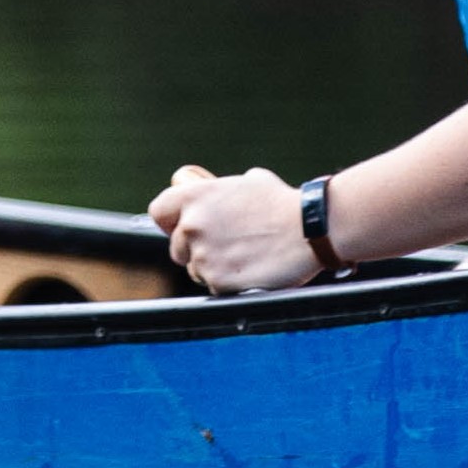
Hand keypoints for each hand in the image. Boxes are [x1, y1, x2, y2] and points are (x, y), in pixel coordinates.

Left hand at [150, 162, 317, 295]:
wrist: (309, 230)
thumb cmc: (282, 204)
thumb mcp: (246, 181)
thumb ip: (217, 190)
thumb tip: (207, 191)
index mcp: (194, 197)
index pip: (159, 212)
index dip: (172, 221)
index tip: (183, 226)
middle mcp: (192, 225)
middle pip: (177, 247)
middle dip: (196, 248)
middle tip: (227, 244)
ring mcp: (203, 256)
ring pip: (195, 269)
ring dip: (214, 266)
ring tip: (245, 255)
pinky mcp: (217, 282)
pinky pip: (214, 286)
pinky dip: (229, 282)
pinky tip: (250, 269)